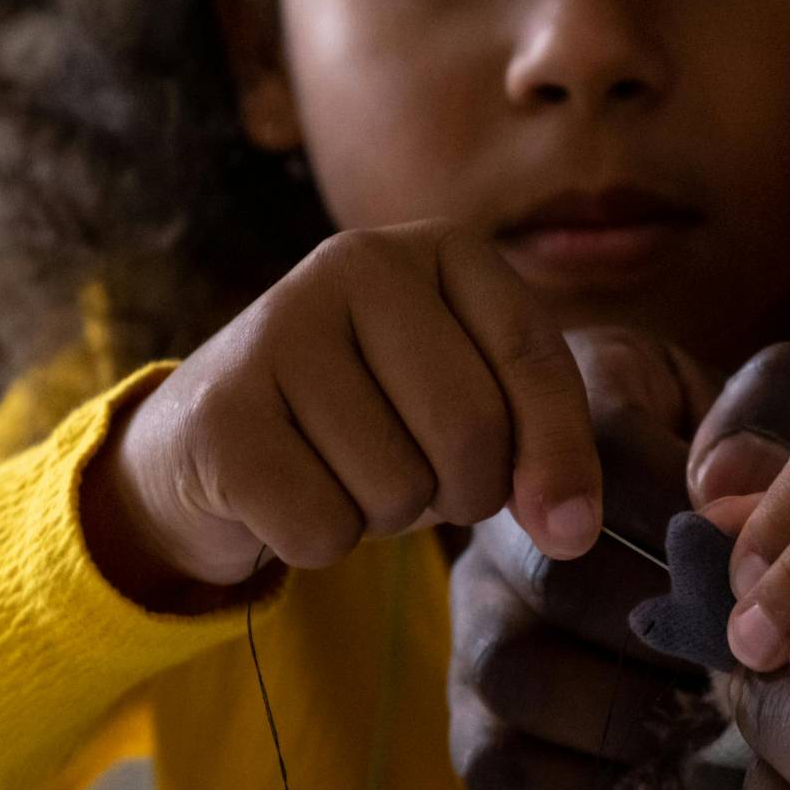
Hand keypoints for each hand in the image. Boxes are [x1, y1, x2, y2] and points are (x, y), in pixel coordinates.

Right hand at [81, 222, 600, 608]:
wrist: (217, 440)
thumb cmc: (373, 419)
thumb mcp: (473, 407)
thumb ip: (542, 449)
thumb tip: (572, 530)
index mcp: (442, 248)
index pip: (533, 356)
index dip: (560, 456)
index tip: (569, 526)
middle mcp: (356, 261)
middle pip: (470, 428)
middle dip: (463, 492)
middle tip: (423, 479)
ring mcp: (277, 327)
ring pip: (397, 487)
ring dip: (383, 516)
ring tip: (343, 472)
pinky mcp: (220, 412)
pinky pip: (323, 527)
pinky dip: (318, 541)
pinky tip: (289, 493)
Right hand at [446, 338, 789, 789]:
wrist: (683, 539)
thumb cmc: (740, 466)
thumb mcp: (762, 404)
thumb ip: (763, 414)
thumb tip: (725, 485)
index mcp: (562, 414)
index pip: (610, 457)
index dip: (699, 516)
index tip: (762, 562)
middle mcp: (493, 518)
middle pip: (561, 576)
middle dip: (679, 628)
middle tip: (756, 657)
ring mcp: (472, 622)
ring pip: (516, 675)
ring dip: (635, 710)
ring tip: (718, 716)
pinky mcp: (472, 720)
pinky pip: (502, 771)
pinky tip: (672, 771)